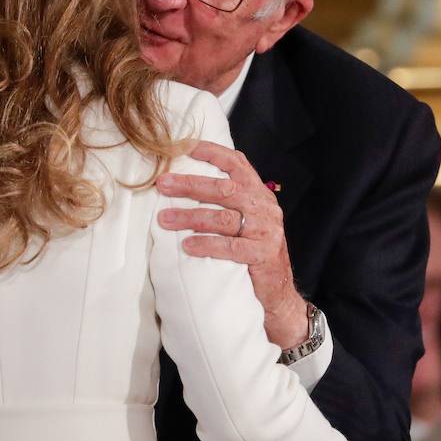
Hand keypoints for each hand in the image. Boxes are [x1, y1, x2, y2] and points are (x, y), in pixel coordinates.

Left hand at [156, 142, 306, 347]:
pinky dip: (206, 244)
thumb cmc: (254, 255)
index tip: (184, 147)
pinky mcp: (263, 255)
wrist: (278, 293)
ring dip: (190, 217)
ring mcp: (266, 231)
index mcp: (259, 195)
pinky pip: (230, 247)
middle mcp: (265, 208)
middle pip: (225, 189)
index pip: (237, 164)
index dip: (212, 152)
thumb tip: (184, 185)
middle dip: (190, 185)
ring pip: (223, 217)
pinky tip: (187, 246)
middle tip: (163, 184)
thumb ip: (228, 203)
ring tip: (164, 219)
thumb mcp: (247, 222)